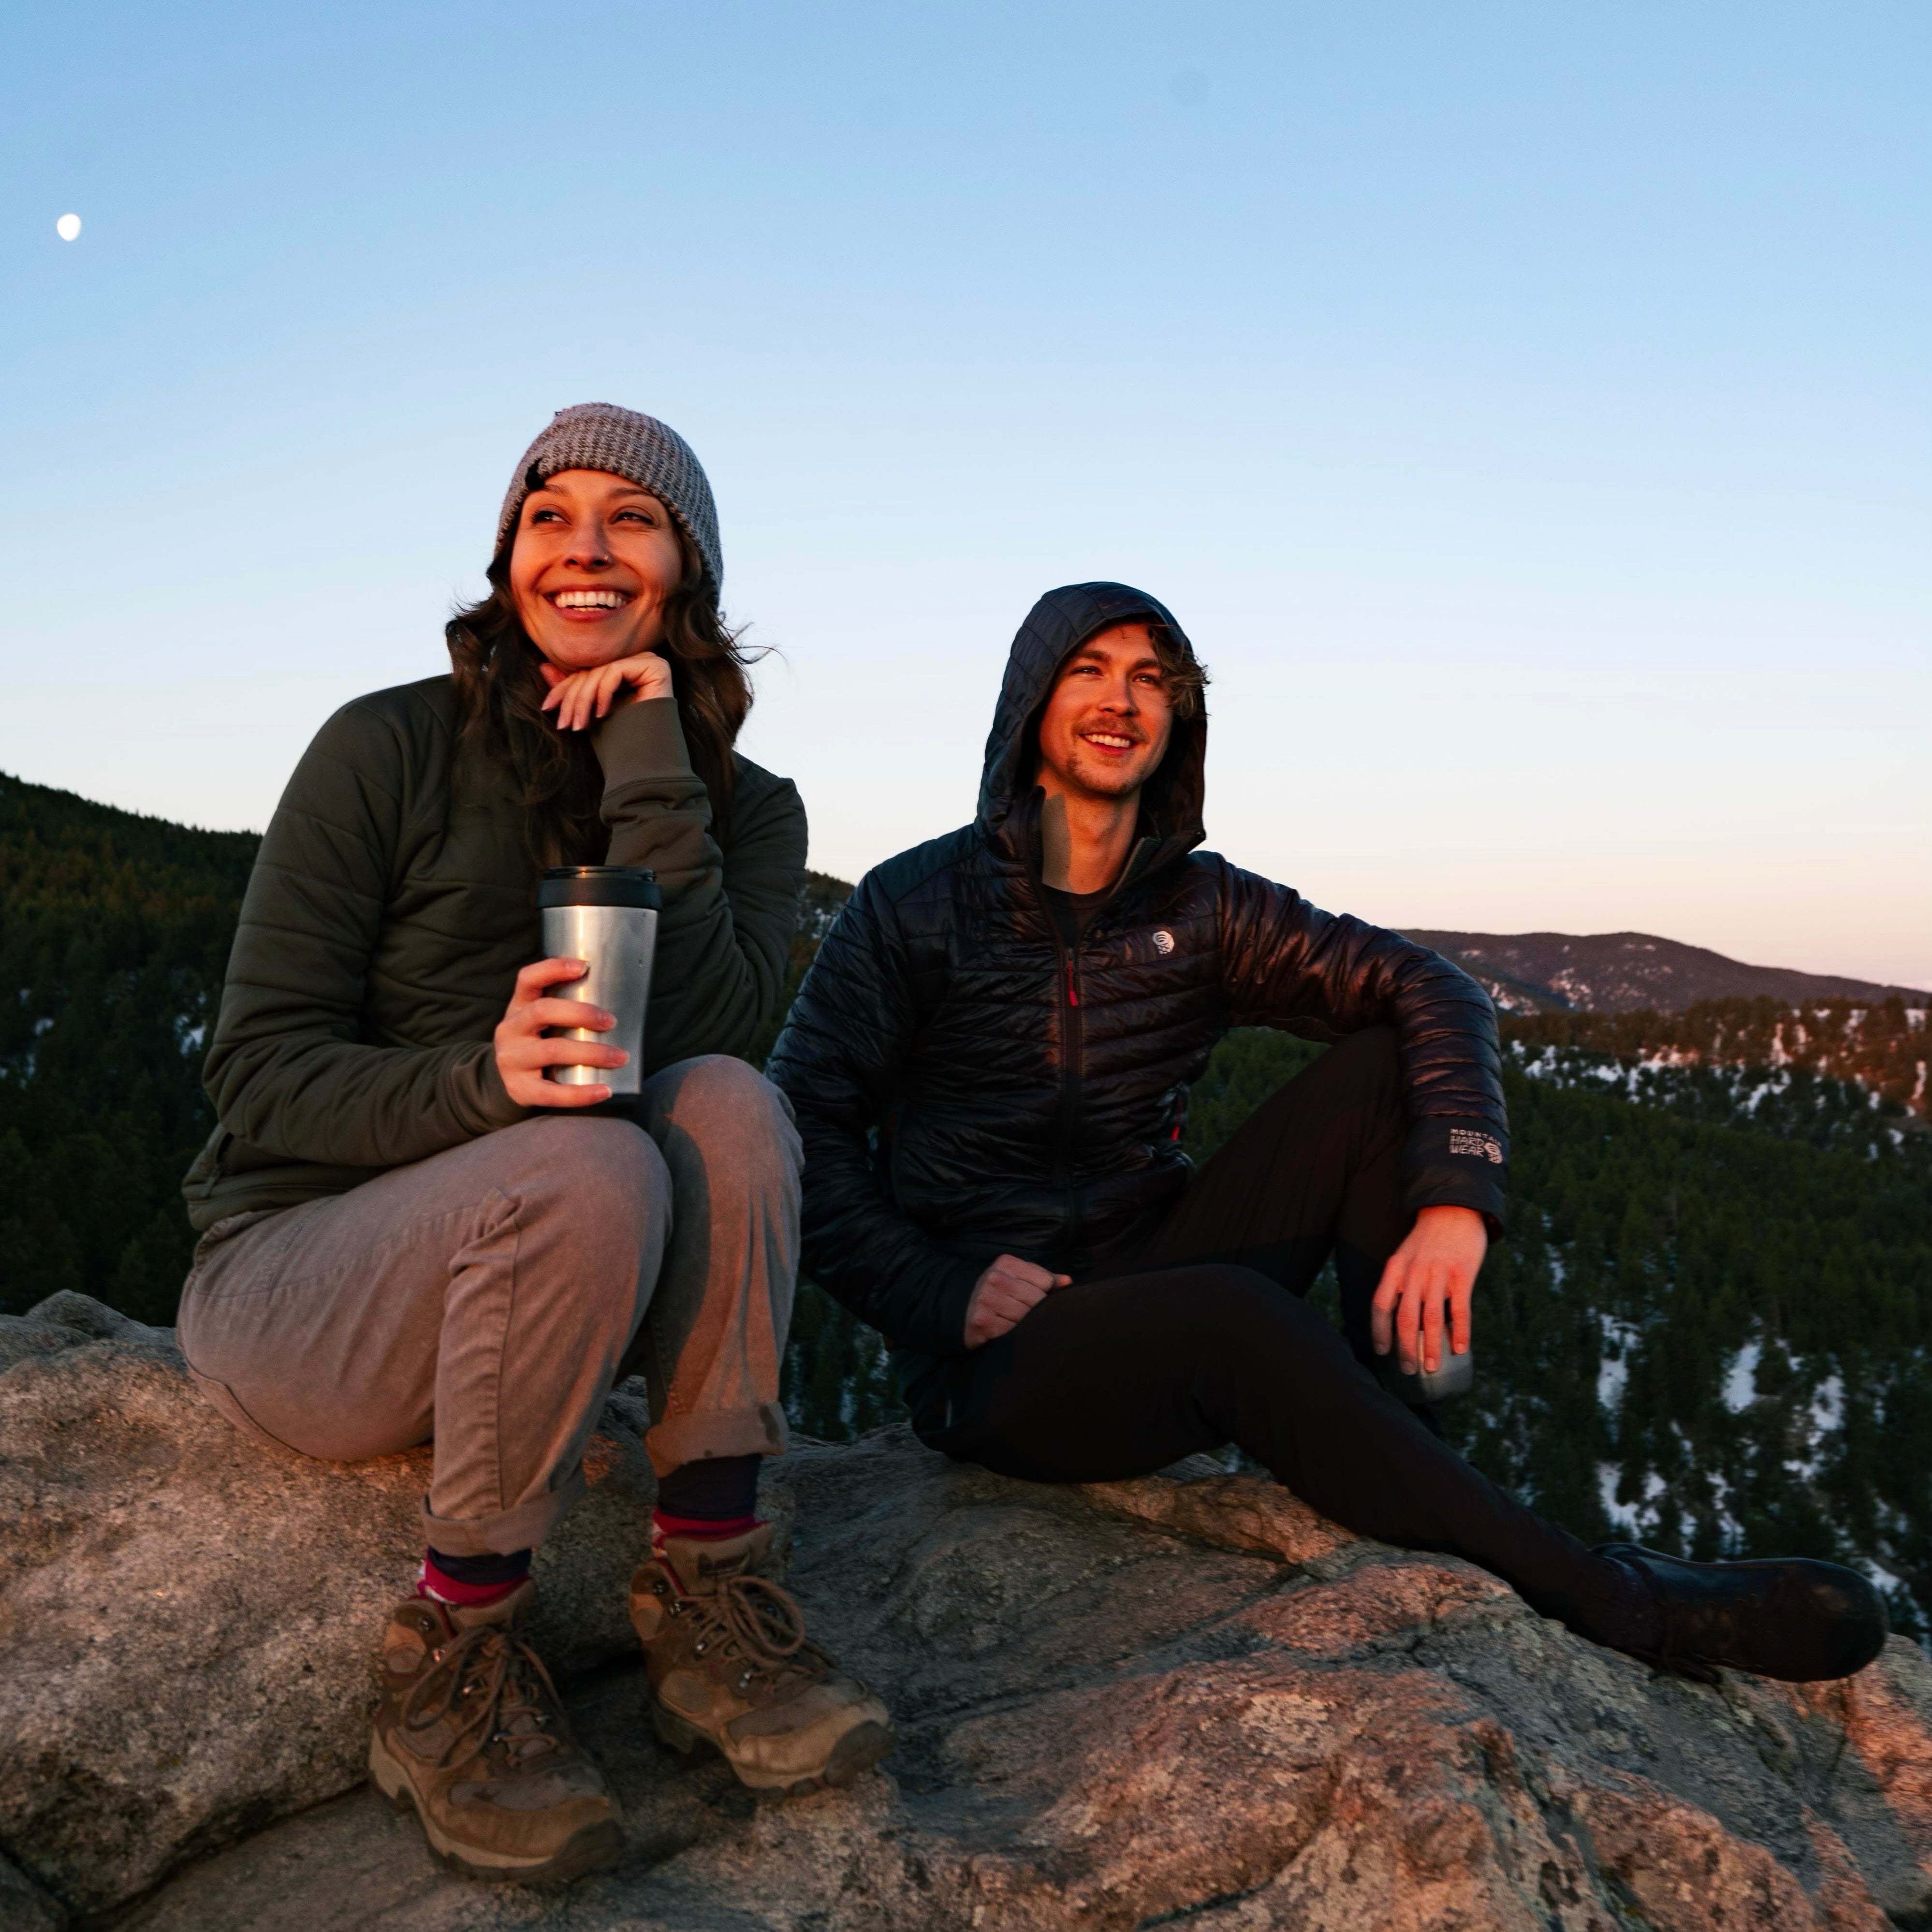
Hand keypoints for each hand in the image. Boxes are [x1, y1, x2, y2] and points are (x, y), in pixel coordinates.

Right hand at [494, 957, 626, 1107]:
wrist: (508, 1080)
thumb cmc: (539, 1042)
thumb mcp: (541, 1020)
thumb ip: (565, 1006)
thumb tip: (619, 994)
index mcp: (518, 1006)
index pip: (528, 979)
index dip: (553, 968)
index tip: (584, 966)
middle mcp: (510, 1030)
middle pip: (542, 1011)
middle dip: (582, 1013)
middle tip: (611, 1021)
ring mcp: (511, 1060)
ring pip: (551, 1050)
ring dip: (591, 1052)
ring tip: (620, 1057)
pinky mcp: (519, 1089)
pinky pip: (551, 1092)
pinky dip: (581, 1093)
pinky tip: (605, 1091)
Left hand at [538, 651, 672, 732]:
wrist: (649, 761)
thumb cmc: (622, 739)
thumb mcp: (589, 711)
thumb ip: (572, 688)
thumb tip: (543, 667)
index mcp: (623, 670)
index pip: (588, 673)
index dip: (564, 688)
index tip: (547, 708)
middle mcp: (637, 662)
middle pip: (593, 672)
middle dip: (572, 699)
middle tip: (564, 724)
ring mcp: (648, 662)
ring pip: (601, 672)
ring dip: (583, 701)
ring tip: (579, 726)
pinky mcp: (656, 667)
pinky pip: (615, 672)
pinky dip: (603, 694)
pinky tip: (602, 715)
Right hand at [963, 1254, 1070, 1348]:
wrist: (965, 1314)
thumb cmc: (999, 1295)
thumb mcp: (1019, 1279)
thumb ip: (1045, 1279)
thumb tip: (1068, 1282)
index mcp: (1006, 1263)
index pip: (1045, 1280)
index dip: (1045, 1293)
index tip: (1034, 1298)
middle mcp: (994, 1278)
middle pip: (1037, 1299)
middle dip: (1037, 1310)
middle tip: (1027, 1314)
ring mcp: (986, 1299)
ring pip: (1027, 1316)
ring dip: (1027, 1324)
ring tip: (1018, 1322)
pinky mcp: (982, 1321)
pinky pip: (1013, 1331)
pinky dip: (1015, 1334)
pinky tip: (1008, 1331)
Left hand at [1371, 1205, 1487, 1375]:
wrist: (1454, 1209)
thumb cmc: (1429, 1239)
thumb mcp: (1406, 1255)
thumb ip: (1402, 1281)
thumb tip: (1401, 1316)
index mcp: (1395, 1268)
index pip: (1381, 1305)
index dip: (1379, 1331)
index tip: (1381, 1351)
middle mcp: (1413, 1272)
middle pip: (1405, 1318)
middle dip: (1405, 1348)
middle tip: (1409, 1370)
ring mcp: (1438, 1274)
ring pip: (1431, 1319)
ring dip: (1431, 1347)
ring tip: (1432, 1367)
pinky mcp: (1462, 1274)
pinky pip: (1460, 1309)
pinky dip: (1460, 1332)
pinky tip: (1461, 1349)